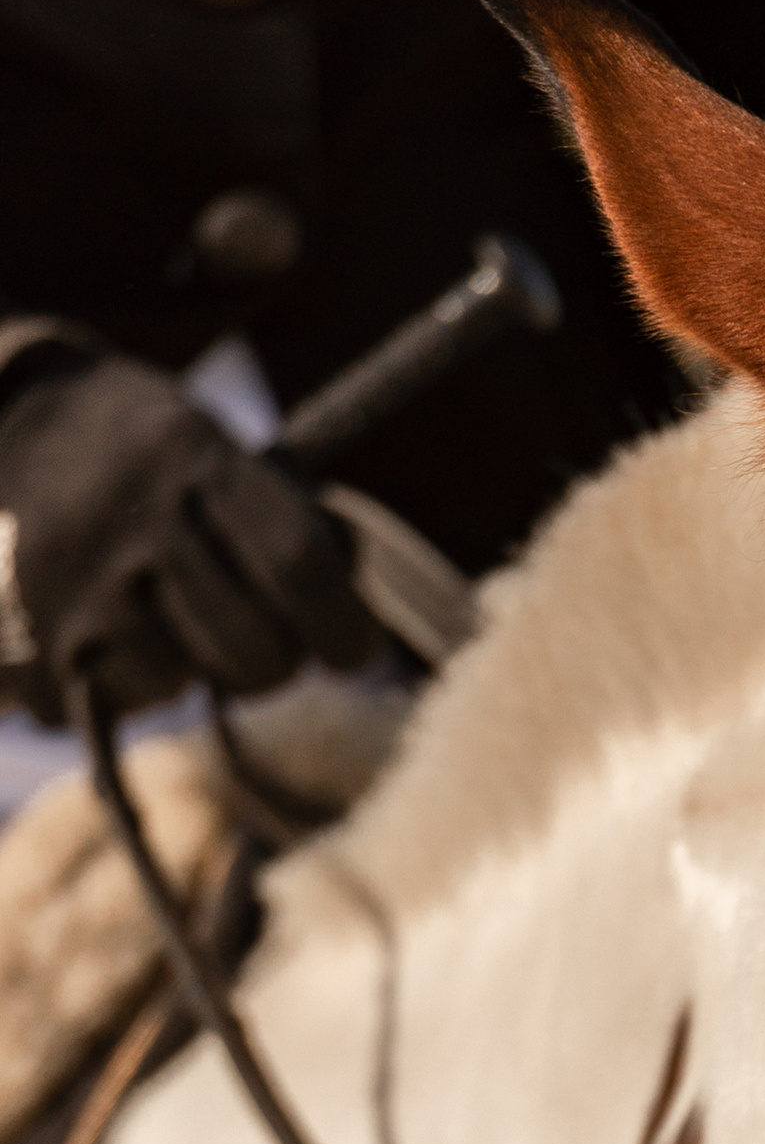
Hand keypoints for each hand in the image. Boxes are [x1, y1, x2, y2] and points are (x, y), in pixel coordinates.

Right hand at [0, 348, 376, 725]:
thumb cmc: (134, 451)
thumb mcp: (207, 445)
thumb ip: (284, 512)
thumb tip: (353, 591)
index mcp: (193, 456)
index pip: (301, 563)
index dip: (344, 626)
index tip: (353, 651)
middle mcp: (134, 515)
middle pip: (256, 648)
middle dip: (276, 665)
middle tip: (266, 648)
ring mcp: (77, 578)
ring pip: (184, 684)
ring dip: (195, 673)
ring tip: (172, 624)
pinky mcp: (33, 633)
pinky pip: (117, 698)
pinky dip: (132, 683)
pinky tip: (116, 635)